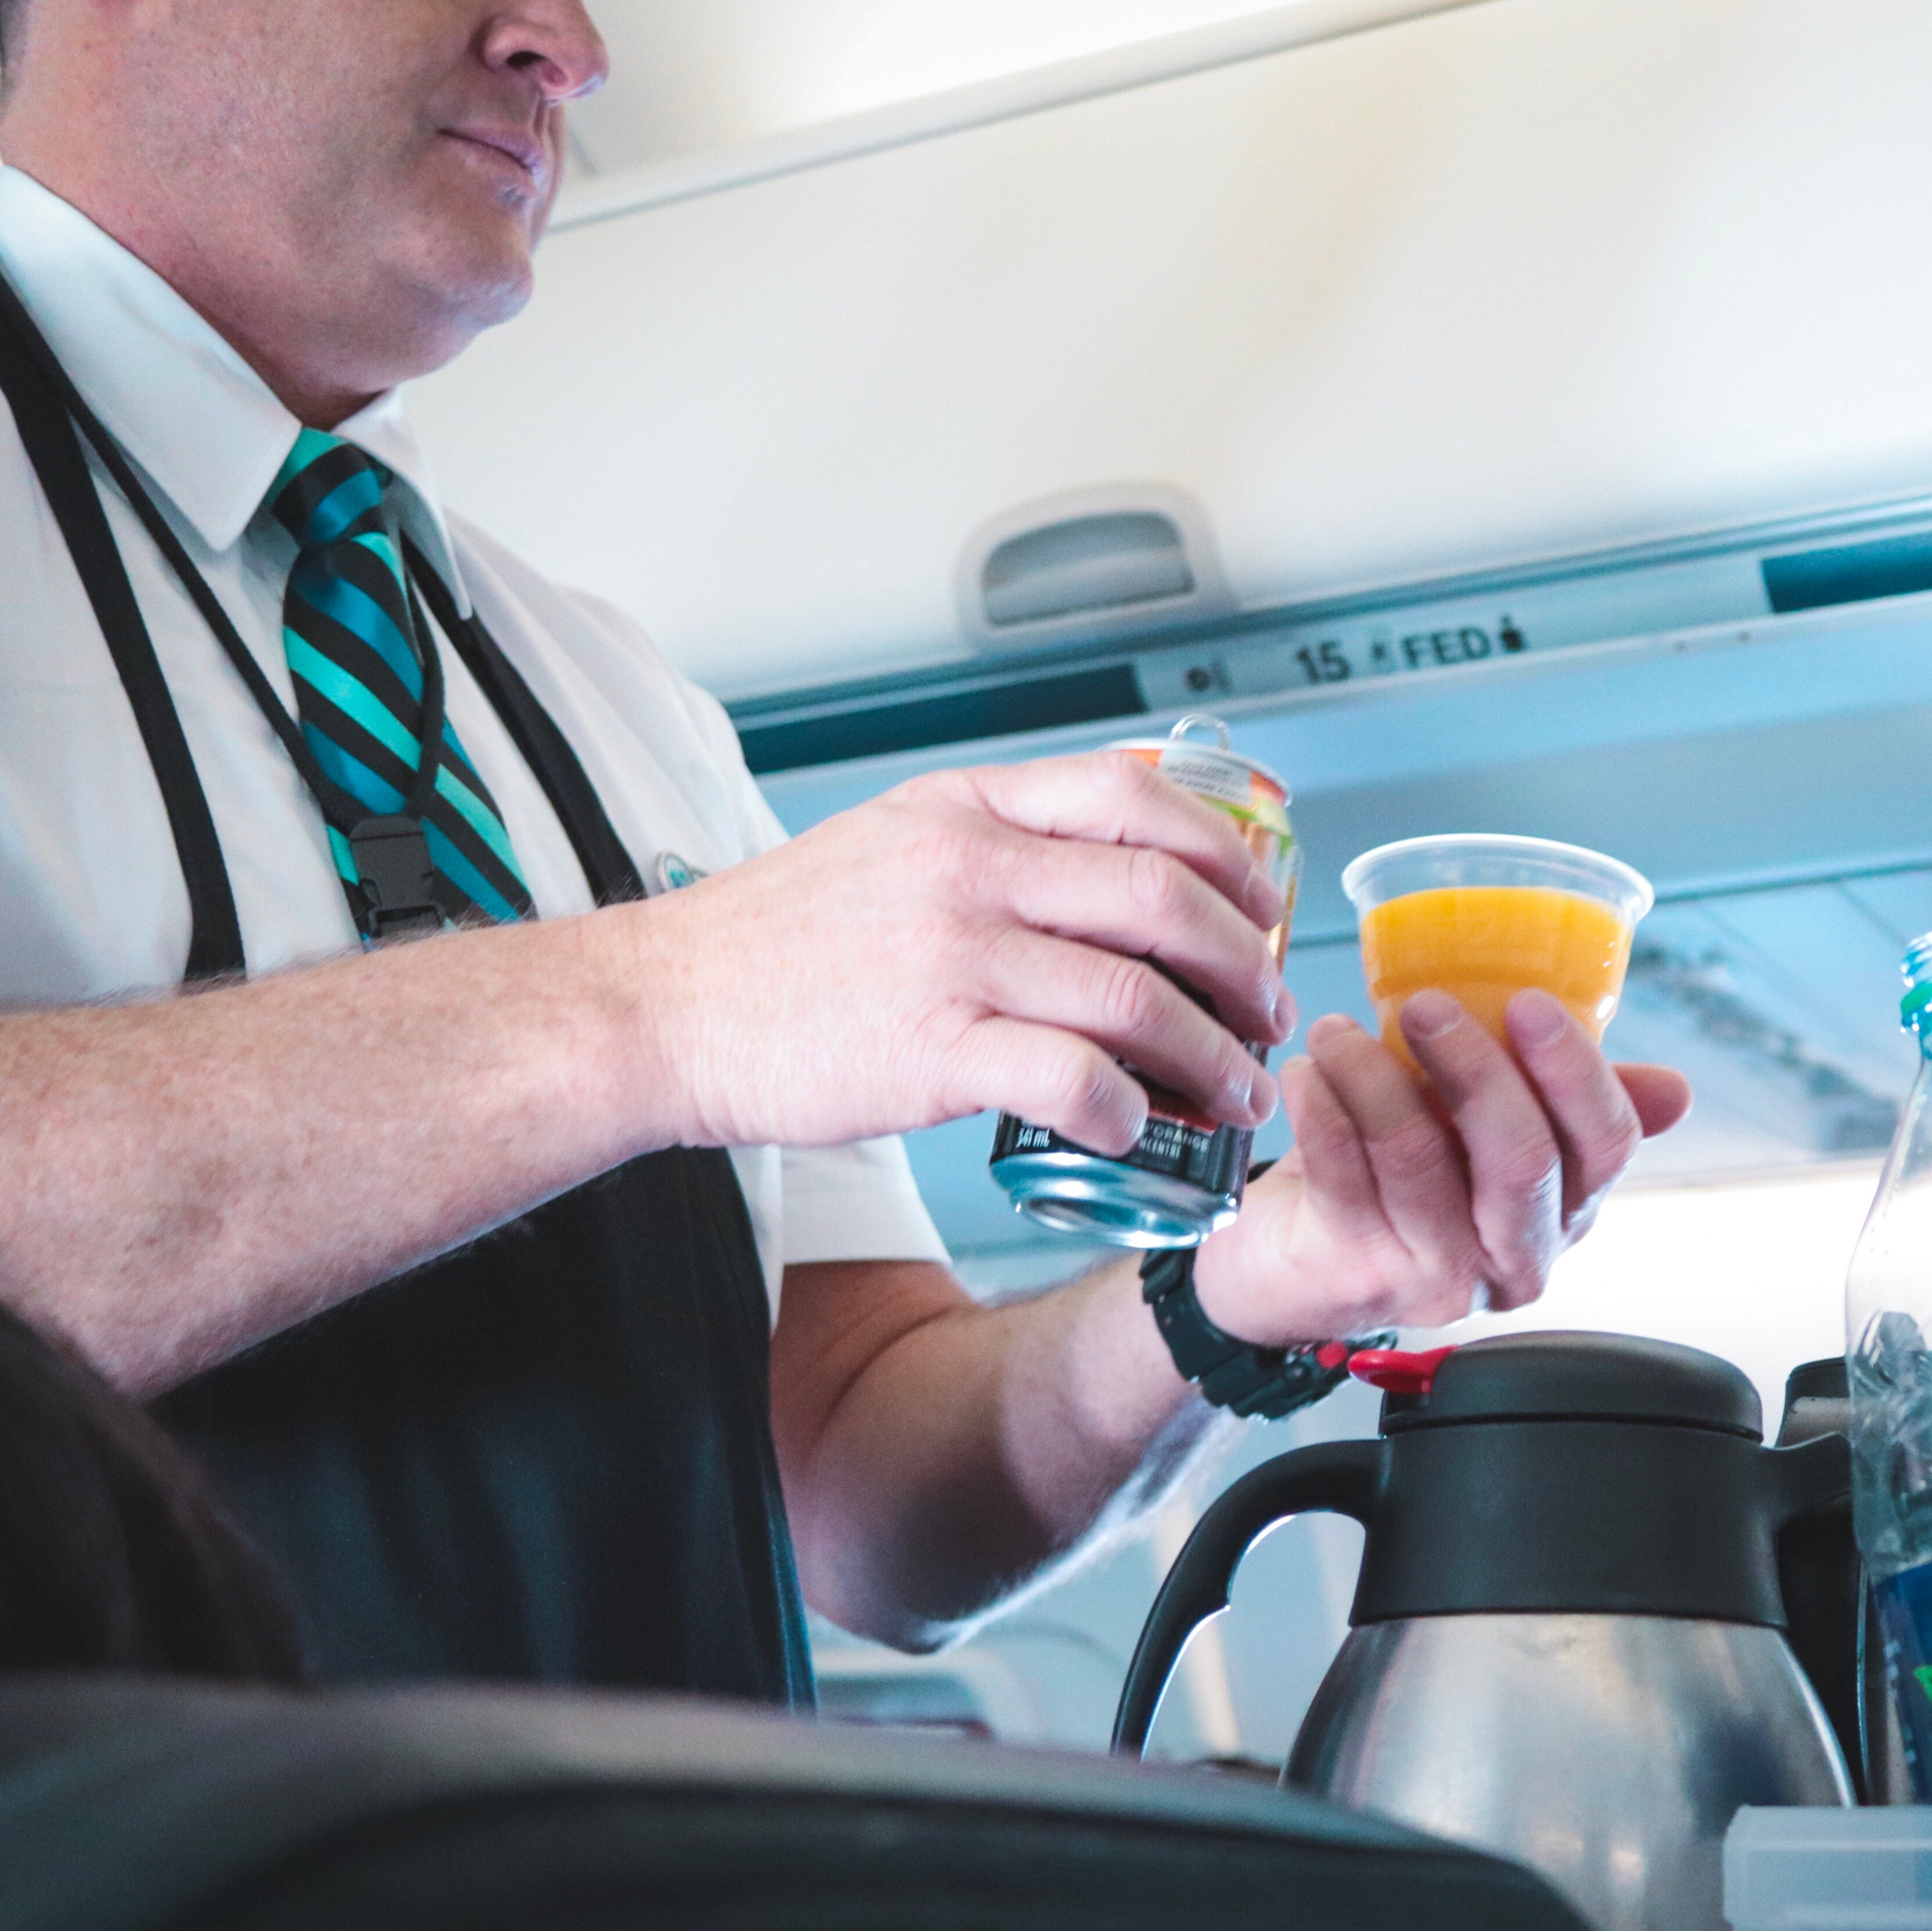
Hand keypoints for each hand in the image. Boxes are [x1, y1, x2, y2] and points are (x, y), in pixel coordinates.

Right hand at [611, 753, 1294, 1151]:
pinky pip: (1071, 1078)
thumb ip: (993, 845)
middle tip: (1271, 1015)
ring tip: (1238, 1093)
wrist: (660, 1007)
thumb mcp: (891, 844)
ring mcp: (950, 956)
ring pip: (1136, 994)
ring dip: (1211, 1053)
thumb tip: (1111, 880)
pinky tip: (1139, 1134)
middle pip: (1162, 897)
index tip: (1263, 908)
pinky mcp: (929, 1050)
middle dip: (1244, 963)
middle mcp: (968, 867)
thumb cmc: (777, 942)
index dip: (1224, 854)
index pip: (1134, 796)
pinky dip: (1127, 1111)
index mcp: (966, 808)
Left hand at [1191, 987, 1695, 1345]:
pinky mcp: (1357, 1274)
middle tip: (1425, 1006)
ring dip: (1372, 1075)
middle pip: (1522, 1159)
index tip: (1528, 1002)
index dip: (1574, 1071)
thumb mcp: (1488, 1132)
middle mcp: (1515, 1256)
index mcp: (1566, 1211)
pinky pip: (1342, 1175)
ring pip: (1420, 1159)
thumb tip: (1675, 1091)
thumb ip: (1561, 1100)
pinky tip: (1306, 1076)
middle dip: (1476, 1067)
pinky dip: (1321, 1109)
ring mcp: (1437, 1276)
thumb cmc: (1402, 1177)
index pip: (1605, 1146)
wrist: (1292, 1265)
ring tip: (1337, 1031)